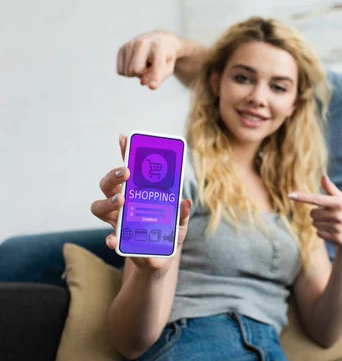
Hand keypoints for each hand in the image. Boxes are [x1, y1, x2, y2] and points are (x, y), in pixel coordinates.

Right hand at [90, 134, 191, 271]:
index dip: (124, 152)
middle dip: (113, 176)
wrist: (161, 259)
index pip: (128, 169)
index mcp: (137, 193)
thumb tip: (185, 201)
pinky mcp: (118, 240)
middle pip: (107, 185)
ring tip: (122, 202)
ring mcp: (117, 221)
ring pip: (98, 207)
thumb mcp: (180, 222)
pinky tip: (114, 240)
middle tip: (125, 173)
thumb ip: (181, 212)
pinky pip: (109, 238)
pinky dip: (110, 239)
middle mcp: (123, 204)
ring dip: (108, 202)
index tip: (125, 137)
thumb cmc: (169, 234)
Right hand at [117, 31, 181, 89]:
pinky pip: (120, 71)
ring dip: (137, 73)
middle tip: (150, 67)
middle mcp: (142, 42)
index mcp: (158, 47)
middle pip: (135, 70)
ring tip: (145, 62)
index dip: (155, 77)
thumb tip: (142, 82)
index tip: (152, 86)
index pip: (156, 65)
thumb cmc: (165, 57)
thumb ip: (159, 77)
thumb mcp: (168, 68)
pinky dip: (128, 71)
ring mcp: (130, 44)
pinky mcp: (122, 48)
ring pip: (127, 72)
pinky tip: (136, 62)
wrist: (159, 39)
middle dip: (142, 75)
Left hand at [288, 176, 341, 247]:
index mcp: (338, 203)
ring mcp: (337, 227)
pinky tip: (331, 231)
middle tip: (328, 215)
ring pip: (314, 224)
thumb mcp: (339, 198)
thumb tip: (323, 176)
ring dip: (319, 223)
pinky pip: (318, 233)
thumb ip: (330, 188)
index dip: (303, 197)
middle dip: (317, 214)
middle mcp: (338, 215)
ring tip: (331, 223)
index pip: (316, 199)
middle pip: (312, 213)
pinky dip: (322, 233)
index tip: (290, 195)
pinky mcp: (336, 238)